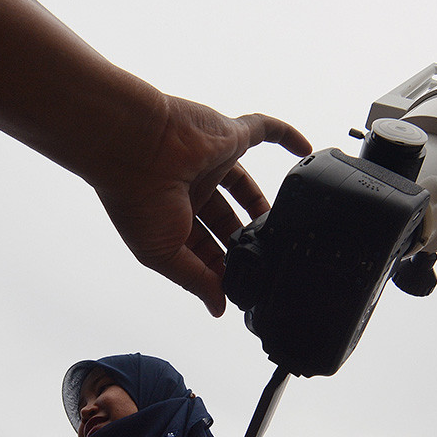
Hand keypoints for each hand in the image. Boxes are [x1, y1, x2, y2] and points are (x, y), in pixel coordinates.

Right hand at [94, 95, 310, 316]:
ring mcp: (209, 162)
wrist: (133, 146)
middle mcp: (189, 188)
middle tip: (262, 261)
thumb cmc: (136, 198)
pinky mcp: (227, 134)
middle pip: (224, 220)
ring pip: (242, 186)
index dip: (221, 267)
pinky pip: (263, 129)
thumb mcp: (163, 254)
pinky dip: (284, 136)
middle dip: (241, 241)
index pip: (203, 247)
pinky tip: (303, 150)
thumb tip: (217, 307)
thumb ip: (194, 280)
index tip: (239, 287)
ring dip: (261, 206)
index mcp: (169, 217)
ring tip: (281, 229)